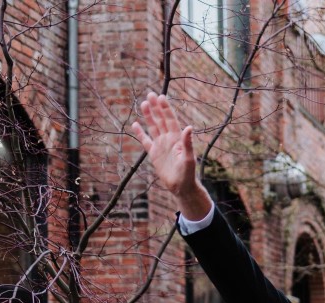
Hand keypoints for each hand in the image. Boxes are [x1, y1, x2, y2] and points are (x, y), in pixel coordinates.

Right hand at [130, 93, 211, 218]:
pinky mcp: (154, 154)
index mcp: (177, 139)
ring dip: (149, 116)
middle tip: (150, 94)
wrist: (180, 187)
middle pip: (161, 120)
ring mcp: (160, 146)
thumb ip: (188, 143)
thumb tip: (189, 127)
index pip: (171, 120)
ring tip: (144, 103)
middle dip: (156, 107)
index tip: (161, 96)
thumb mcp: (189, 158)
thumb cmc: (188, 174)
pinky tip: (135, 124)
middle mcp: (168, 139)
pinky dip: (140, 133)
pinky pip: (145, 141)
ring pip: (153, 127)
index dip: (166, 109)